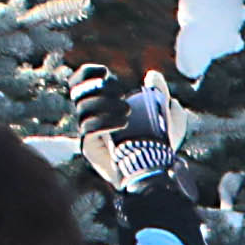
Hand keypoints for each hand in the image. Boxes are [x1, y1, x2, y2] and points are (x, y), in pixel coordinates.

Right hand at [67, 63, 176, 195]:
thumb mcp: (166, 116)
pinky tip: (124, 124)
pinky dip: (106, 122)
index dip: (87, 73)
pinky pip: (88, 129)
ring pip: (84, 109)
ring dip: (106, 104)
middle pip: (78, 93)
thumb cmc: (158, 142)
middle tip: (123, 95)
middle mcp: (88, 117)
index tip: (106, 73)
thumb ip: (162, 93)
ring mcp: (87, 133)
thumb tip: (153, 75)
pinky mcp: (89, 148)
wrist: (156, 171)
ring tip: (128, 112)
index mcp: (100, 104)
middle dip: (101, 88)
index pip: (78, 82)